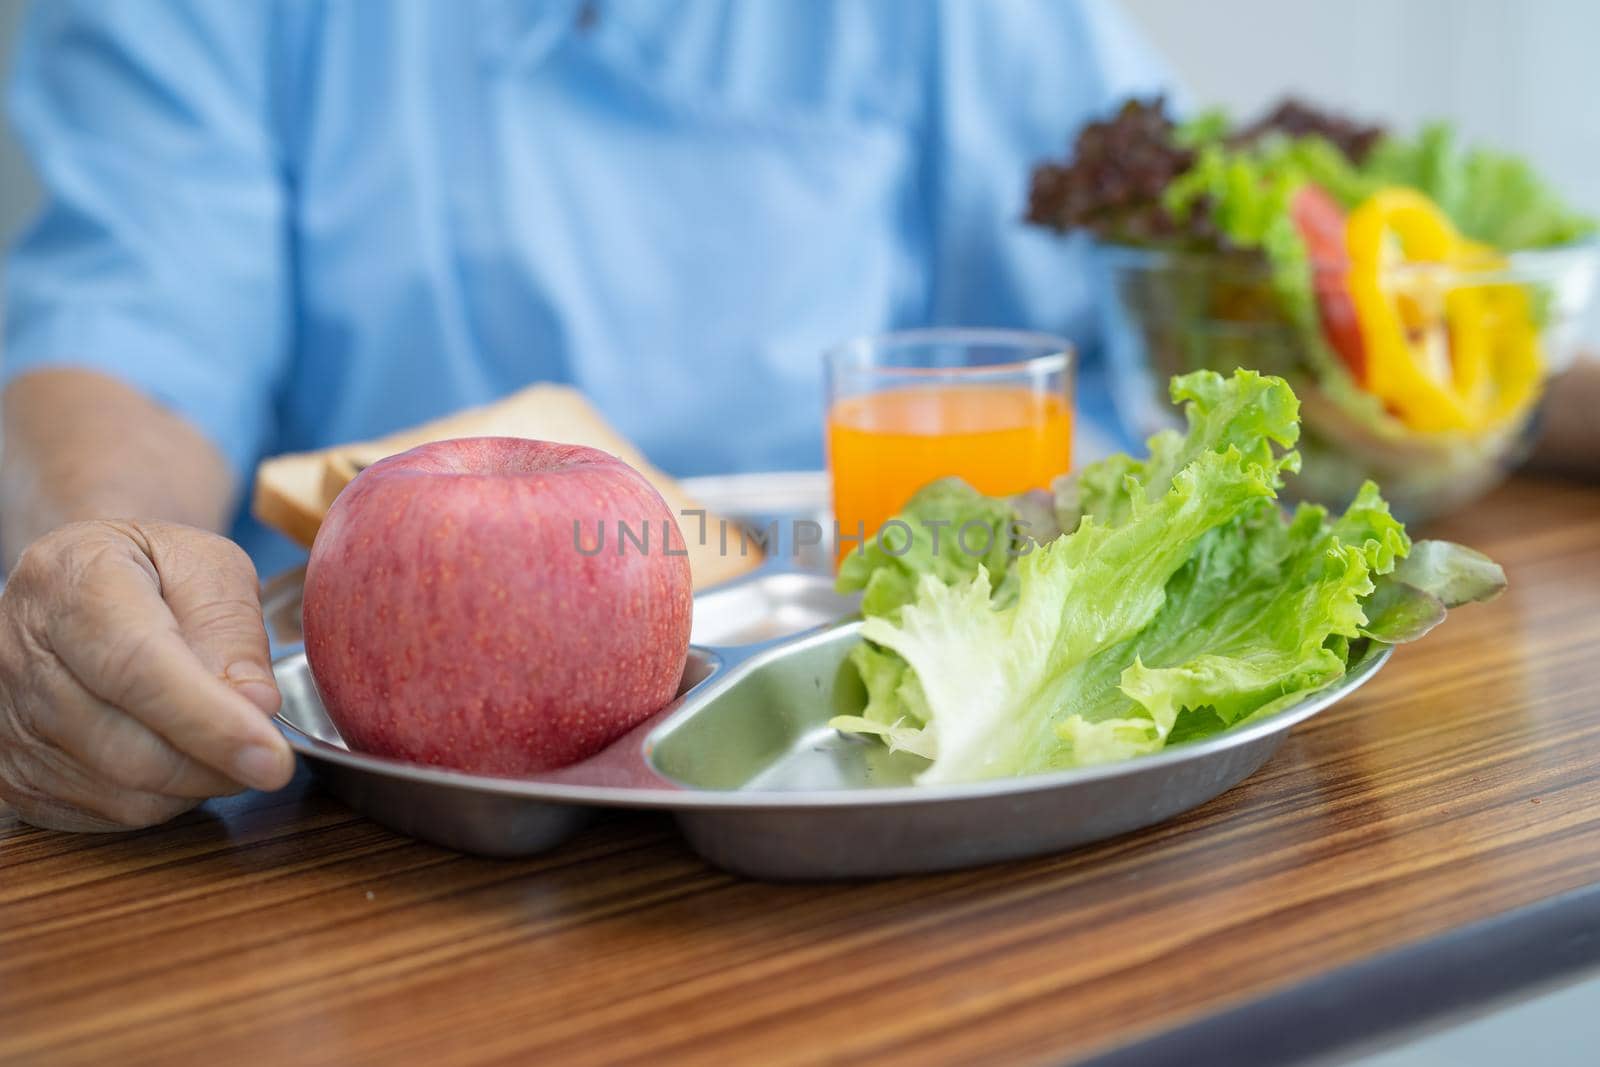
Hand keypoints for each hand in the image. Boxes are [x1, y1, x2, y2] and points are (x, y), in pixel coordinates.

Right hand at [0, 520, 294, 830]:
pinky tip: (177, 752)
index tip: (274, 757)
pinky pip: (110, 813)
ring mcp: (8, 723)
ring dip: (196, 781)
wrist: (73, 585)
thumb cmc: (150, 571)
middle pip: (130, 748)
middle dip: (218, 763)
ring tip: (219, 735)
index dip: (211, 722)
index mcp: (72, 584)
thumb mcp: (208, 567)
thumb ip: (234, 631)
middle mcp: (22, 657)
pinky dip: (165, 797)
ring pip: (125, 793)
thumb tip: (257, 706)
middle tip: (270, 751)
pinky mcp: (13, 775)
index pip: (138, 668)